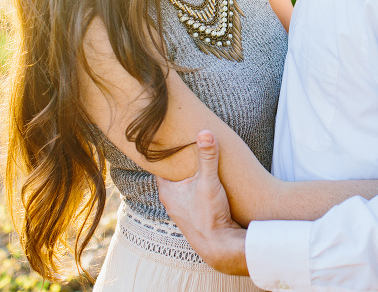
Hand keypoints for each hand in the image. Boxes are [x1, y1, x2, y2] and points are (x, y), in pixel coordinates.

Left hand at [156, 130, 248, 274]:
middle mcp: (170, 200)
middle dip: (177, 161)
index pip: (159, 165)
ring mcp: (181, 208)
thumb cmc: (208, 215)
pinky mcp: (193, 215)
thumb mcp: (208, 181)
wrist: (218, 245)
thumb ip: (207, 157)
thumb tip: (205, 132)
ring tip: (195, 158)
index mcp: (167, 191)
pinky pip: (190, 195)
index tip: (168, 137)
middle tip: (184, 142)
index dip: (163, 152)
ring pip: (181, 186)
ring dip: (187, 175)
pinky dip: (195, 185)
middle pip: (170, 174)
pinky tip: (205, 180)